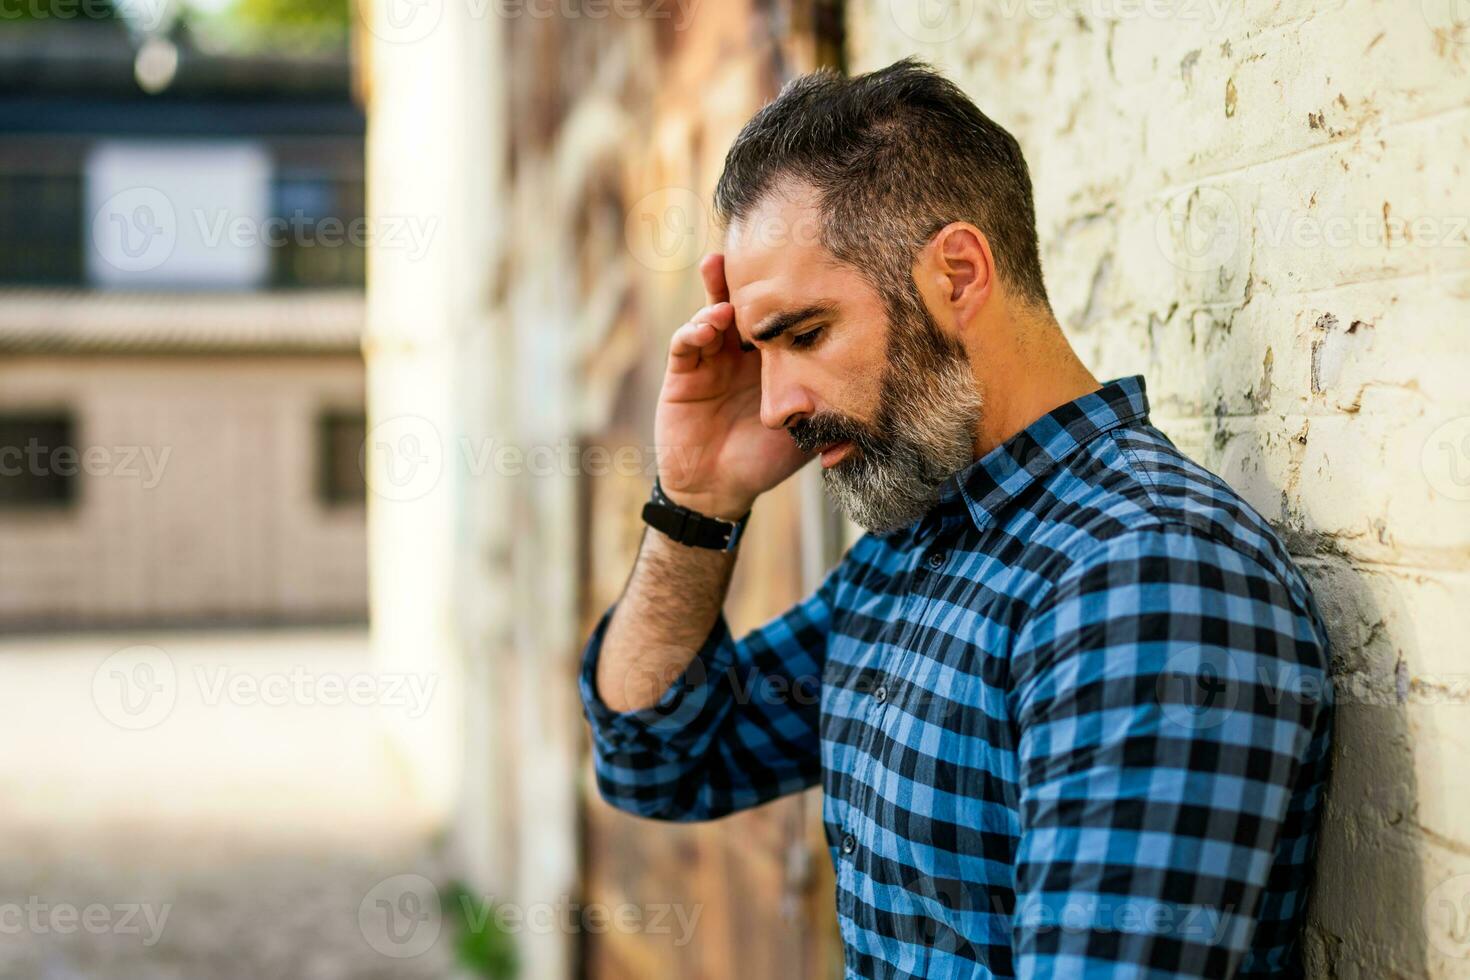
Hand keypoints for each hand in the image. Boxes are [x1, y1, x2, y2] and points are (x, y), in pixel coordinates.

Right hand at [655, 254, 810, 520]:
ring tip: (727, 278)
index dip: (786, 293)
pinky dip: (695, 329)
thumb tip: (879, 396)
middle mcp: (739, 352)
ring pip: (710, 312)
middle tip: (756, 247)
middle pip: (742, 303)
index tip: (803, 264)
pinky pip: (685, 344)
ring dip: (717, 292)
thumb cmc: (765, 460)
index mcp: (770, 360)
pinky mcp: (682, 374)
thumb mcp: (807, 431)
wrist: (720, 490)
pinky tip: (710, 322)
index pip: (778, 317)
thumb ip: (830, 410)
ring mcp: (709, 359)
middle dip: (746, 275)